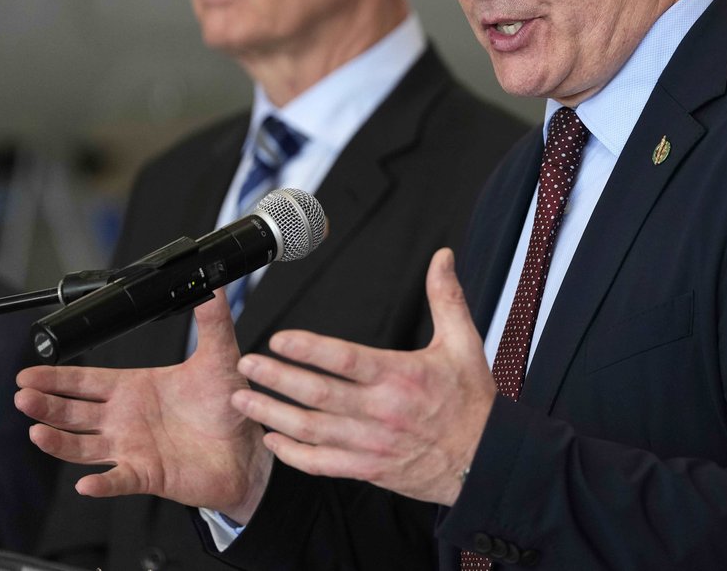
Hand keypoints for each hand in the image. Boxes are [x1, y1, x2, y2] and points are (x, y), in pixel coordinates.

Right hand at [14, 290, 273, 522]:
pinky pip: (117, 480)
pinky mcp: (146, 474)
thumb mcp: (219, 358)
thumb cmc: (227, 405)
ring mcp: (131, 448)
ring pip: (83, 447)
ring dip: (58, 441)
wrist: (248, 447)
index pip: (85, 381)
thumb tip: (213, 290)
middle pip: (73, 413)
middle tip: (23, 396)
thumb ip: (212, 323)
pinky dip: (101, 484)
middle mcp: (124, 419)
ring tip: (36, 432)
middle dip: (46, 404)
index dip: (56, 378)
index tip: (27, 373)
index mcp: (134, 388)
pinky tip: (85, 484)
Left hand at [232, 248, 495, 505]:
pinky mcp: (369, 469)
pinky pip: (322, 464)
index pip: (346, 360)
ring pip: (312, 430)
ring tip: (243, 399)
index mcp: (401, 376)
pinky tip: (271, 439)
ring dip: (273, 414)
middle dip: (277, 379)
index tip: (279, 339)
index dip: (309, 349)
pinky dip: (293, 454)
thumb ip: (446, 297)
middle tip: (246, 365)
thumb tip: (442, 257)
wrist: (483, 458)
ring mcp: (372, 444)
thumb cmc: (471, 400)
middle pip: (319, 395)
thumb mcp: (464, 343)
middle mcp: (382, 411)